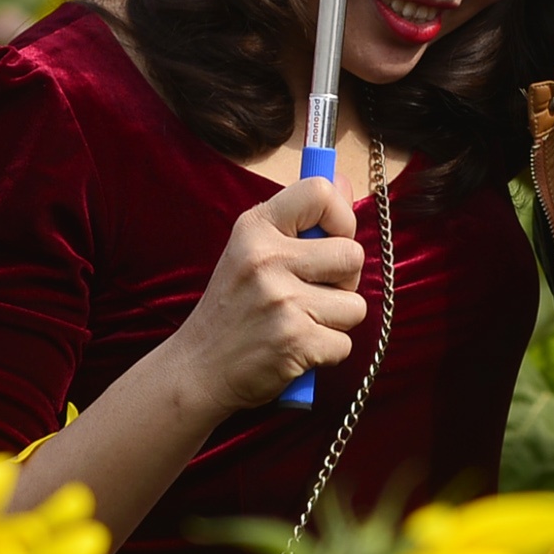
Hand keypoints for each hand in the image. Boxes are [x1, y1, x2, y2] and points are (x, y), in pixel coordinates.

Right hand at [163, 177, 365, 413]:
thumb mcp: (252, 252)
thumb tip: (344, 184)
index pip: (319, 191)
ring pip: (356, 304)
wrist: (197, 370)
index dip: (340, 216)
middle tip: (312, 293)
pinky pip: (345, 343)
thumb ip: (300, 220)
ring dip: (336, 320)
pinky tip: (297, 349)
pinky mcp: (296, 341)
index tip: (331, 238)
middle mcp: (266, 259)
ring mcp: (282, 301)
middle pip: (352, 254)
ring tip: (301, 322)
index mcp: (255, 228)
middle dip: (344, 280)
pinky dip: (327, 352)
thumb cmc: (233, 308)